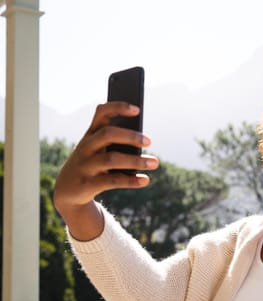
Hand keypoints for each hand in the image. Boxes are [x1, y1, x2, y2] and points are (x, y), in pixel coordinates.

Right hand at [54, 102, 158, 239]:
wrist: (68, 191)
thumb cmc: (91, 164)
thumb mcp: (98, 150)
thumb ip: (116, 142)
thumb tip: (142, 140)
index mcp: (90, 134)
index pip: (101, 113)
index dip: (118, 108)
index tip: (137, 109)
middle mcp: (86, 147)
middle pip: (107, 134)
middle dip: (130, 136)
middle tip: (149, 141)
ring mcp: (85, 165)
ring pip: (112, 159)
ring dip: (136, 161)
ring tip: (155, 163)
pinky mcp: (88, 184)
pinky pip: (113, 181)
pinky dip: (131, 181)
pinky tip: (145, 180)